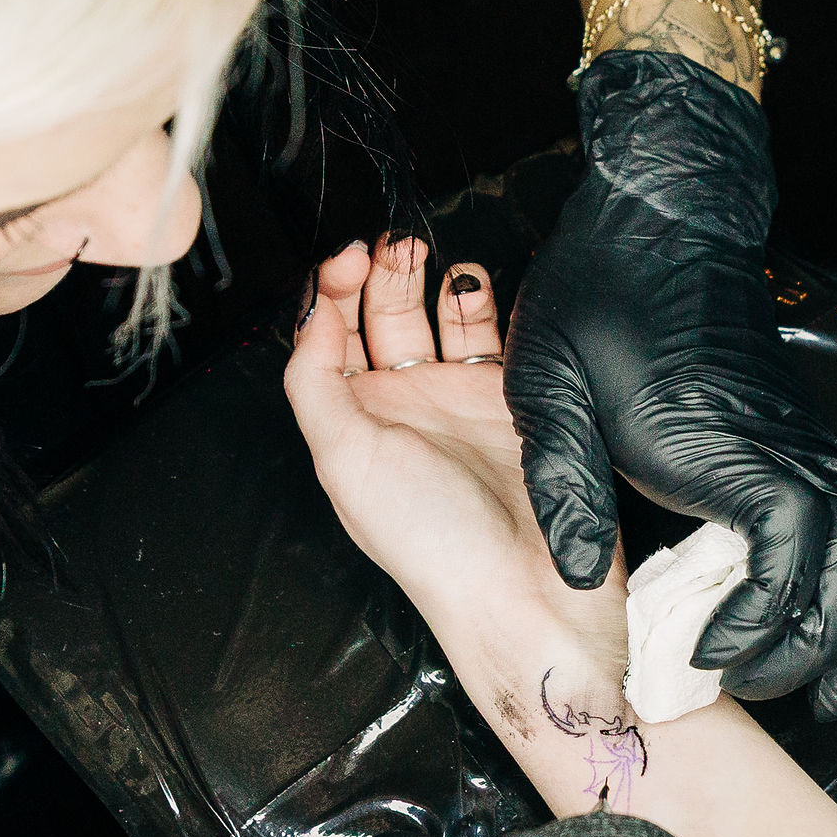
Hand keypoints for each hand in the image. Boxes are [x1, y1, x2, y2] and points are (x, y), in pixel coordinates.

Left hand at [283, 236, 622, 682]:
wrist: (527, 592)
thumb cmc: (431, 541)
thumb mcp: (345, 460)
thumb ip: (314, 381)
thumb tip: (310, 312)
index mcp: (352, 423)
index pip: (329, 335)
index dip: (331, 289)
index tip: (349, 258)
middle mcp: (404, 408)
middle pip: (384, 317)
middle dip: (384, 272)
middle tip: (397, 243)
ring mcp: (461, 401)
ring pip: (442, 318)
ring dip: (435, 279)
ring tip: (436, 257)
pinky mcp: (518, 400)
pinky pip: (500, 335)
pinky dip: (490, 304)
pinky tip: (483, 286)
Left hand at [506, 52, 836, 717]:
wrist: (660, 216)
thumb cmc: (601, 294)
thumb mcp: (549, 379)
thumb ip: (561, 477)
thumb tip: (575, 573)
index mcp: (718, 440)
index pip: (789, 541)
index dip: (766, 611)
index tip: (711, 650)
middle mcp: (784, 445)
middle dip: (822, 643)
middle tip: (762, 689)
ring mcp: (808, 442)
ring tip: (832, 690)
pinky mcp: (810, 440)